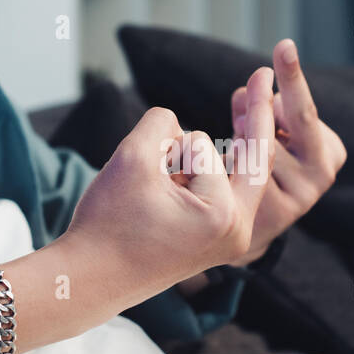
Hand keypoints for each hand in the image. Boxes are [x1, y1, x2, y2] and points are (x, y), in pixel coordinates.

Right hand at [63, 68, 277, 300]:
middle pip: (250, 156)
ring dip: (201, 160)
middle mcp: (239, 231)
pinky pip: (223, 189)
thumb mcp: (132, 157)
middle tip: (263, 74)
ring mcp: (233, 239)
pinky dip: (201, 175)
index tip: (145, 183)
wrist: (90, 279)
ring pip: (231, 170)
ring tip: (168, 179)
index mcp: (224, 215)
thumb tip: (179, 123)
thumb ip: (162, 121)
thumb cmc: (108, 221)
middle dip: (254, 120)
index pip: (200, 143)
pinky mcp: (220, 241)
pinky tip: (187, 171)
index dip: (163, 150)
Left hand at [228, 40, 346, 263]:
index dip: (290, 76)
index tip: (283, 45)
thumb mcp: (266, 133)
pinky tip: (225, 174)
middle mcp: (323, 173)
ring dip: (241, 132)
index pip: (305, 108)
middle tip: (271, 53)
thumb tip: (245, 94)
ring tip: (235, 147)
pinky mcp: (274, 214)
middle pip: (300, 118)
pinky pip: (243, 170)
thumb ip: (261, 110)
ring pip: (262, 143)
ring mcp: (301, 196)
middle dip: (287, 81)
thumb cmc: (258, 167)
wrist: (244, 231)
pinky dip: (228, 163)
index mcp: (330, 151)